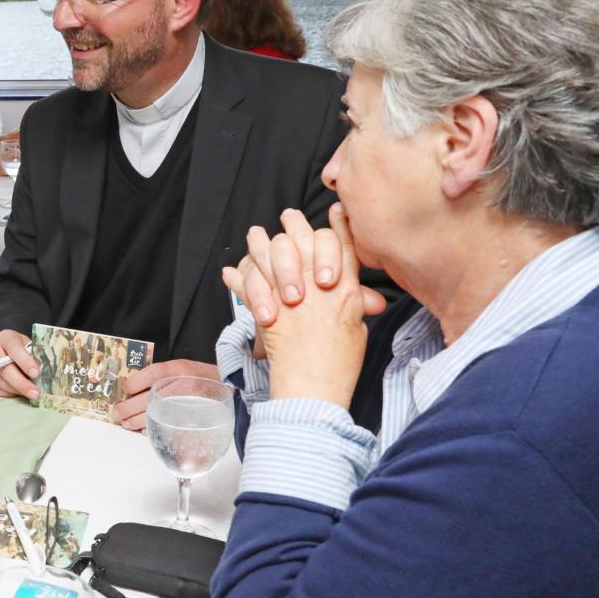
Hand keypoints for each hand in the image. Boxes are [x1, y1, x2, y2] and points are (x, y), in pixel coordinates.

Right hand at [0, 328, 39, 399]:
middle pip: (4, 367)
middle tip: (35, 393)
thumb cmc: (21, 350)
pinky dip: (3, 393)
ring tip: (27, 395)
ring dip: (14, 390)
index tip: (36, 374)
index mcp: (6, 337)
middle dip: (21, 383)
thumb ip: (34, 358)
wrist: (4, 350)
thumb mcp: (29, 348)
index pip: (14, 348)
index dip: (25, 361)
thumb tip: (44, 375)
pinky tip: (14, 393)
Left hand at [111, 359, 220, 431]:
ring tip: (127, 424)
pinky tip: (144, 430)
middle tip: (118, 413)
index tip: (125, 390)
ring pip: (155, 415)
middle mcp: (183, 384)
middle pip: (148, 398)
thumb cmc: (203, 378)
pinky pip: (169, 427)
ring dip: (136, 422)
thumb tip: (133, 390)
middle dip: (128, 408)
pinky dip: (153, 429)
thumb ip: (162, 377)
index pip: (150, 374)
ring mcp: (190, 403)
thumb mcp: (182, 369)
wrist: (230, 388)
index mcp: (179, 369)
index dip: (133, 383)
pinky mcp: (194, 419)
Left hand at [225, 203, 372, 409]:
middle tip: (288, 217)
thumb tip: (366, 297)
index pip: (343, 245)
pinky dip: (238, 277)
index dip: (338, 225)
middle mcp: (317, 285)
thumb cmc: (339, 363)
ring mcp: (290, 294)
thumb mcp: (356, 329)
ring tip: (256, 234)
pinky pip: (248, 283)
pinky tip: (232, 270)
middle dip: (296, 225)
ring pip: (273, 255)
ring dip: (262, 242)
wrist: (314, 386)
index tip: (334, 211)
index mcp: (345, 288)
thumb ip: (355, 306)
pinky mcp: (266, 307)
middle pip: (306, 240)